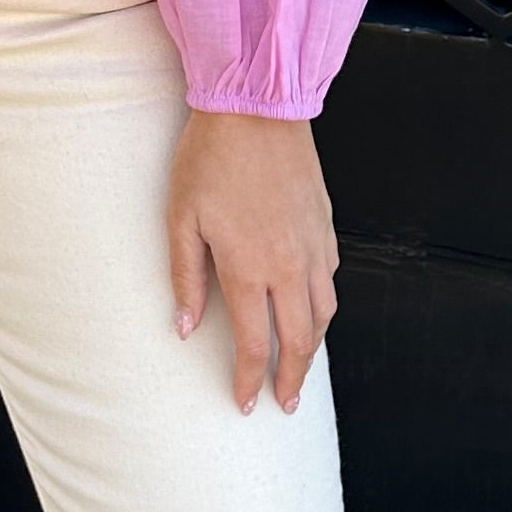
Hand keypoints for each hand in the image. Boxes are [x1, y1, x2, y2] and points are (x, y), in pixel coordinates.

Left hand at [166, 111, 337, 412]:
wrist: (257, 108)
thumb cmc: (211, 158)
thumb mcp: (181, 219)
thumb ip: (185, 278)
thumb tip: (184, 327)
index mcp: (249, 269)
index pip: (254, 344)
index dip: (249, 380)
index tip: (246, 403)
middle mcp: (290, 266)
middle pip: (300, 341)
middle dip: (292, 378)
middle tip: (285, 402)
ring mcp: (313, 247)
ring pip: (324, 314)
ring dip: (313, 346)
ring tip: (300, 365)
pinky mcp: (325, 226)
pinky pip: (330, 280)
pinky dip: (322, 306)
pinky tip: (310, 309)